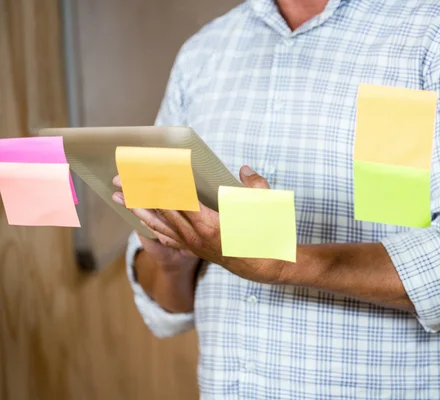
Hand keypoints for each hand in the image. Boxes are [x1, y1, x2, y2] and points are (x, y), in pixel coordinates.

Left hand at [115, 166, 287, 284]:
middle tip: (119, 179)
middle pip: (160, 209)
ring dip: (138, 210)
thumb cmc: (264, 235)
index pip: (177, 198)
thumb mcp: (266, 207)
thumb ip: (255, 185)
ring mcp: (192, 244)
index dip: (158, 182)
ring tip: (119, 198)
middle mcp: (194, 235)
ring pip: (158, 225)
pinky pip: (166, 238)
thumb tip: (244, 169)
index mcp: (209, 223)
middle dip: (139, 193)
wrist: (264, 266)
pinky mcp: (193, 248)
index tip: (144, 168)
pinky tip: (142, 221)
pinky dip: (151, 227)